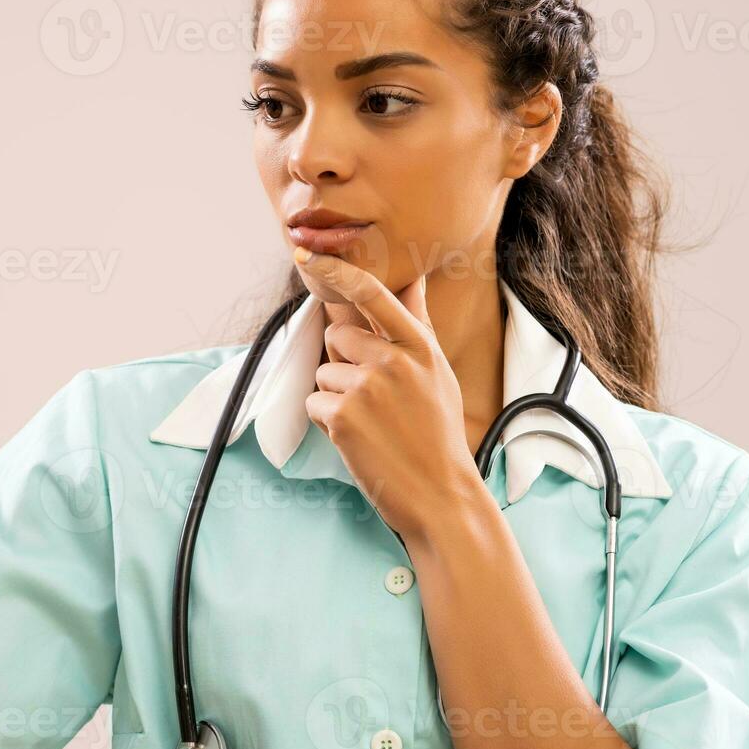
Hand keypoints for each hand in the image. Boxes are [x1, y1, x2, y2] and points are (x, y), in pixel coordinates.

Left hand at [296, 247, 484, 538]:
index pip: (372, 294)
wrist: (441, 495)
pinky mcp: (342, 416)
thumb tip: (414, 278)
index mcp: (419, 345)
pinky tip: (359, 439)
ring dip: (337, 398)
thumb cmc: (438, 432)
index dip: (336, 270)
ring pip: (324, 373)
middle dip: (343, 362)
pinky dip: (328, 423)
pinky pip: (313, 404)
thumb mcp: (437, 372)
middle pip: (336, 336)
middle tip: (374, 398)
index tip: (307, 254)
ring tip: (372, 424)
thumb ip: (418, 324)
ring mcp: (367, 387)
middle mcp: (393, 360)